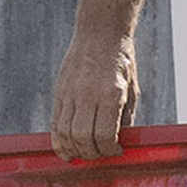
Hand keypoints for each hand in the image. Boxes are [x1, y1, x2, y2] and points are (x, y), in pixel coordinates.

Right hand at [44, 30, 139, 165]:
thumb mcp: (131, 90)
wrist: (100, 32)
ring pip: (66, 133)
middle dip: (93, 153)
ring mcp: (70, 92)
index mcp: (110, 94)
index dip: (111, 150)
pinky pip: (55, 123)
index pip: (105, 135)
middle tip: (101, 154)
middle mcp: (88, 94)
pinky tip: (66, 151)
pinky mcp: (59, 92)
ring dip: (75, 150)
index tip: (117, 151)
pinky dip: (59, 141)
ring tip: (85, 153)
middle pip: (83, 138)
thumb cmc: (121, 62)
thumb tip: (119, 145)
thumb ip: (124, 118)